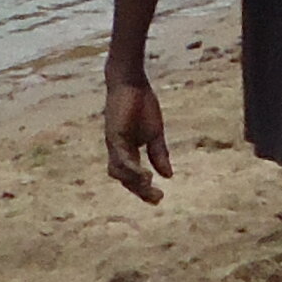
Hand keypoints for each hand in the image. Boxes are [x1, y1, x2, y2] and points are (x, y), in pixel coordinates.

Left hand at [102, 69, 172, 205]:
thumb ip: (159, 154)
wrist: (131, 82)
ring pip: (119, 172)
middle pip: (124, 178)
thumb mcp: (155, 133)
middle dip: (140, 191)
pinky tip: (146, 175)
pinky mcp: (114, 136)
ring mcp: (114, 144)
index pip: (132, 176)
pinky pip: (121, 158)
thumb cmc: (141, 104)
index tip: (160, 198)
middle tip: (158, 198)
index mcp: (127, 151)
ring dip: (134, 182)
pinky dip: (132, 169)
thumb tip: (168, 176)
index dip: (144, 189)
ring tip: (150, 186)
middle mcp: (117, 151)